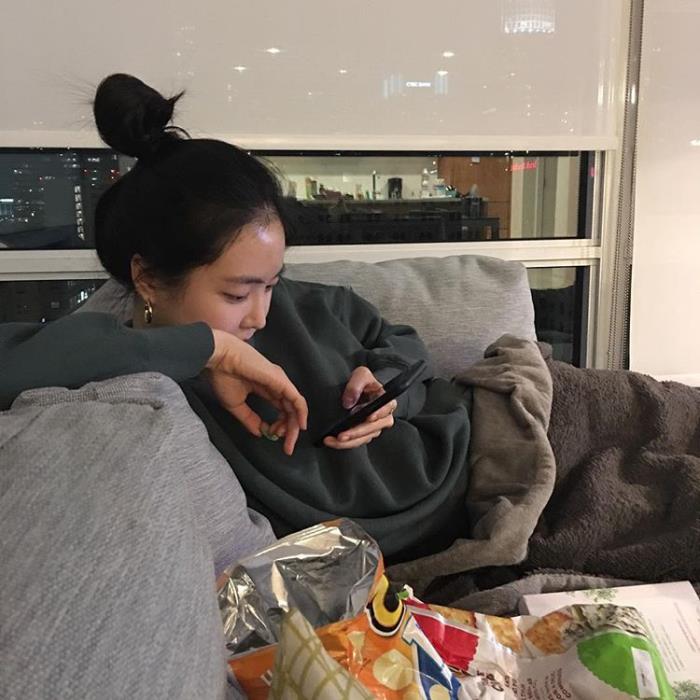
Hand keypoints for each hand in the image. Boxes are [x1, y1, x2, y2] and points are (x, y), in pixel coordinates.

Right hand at [205, 329, 307, 455]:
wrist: (219, 359)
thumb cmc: (224, 377)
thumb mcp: (236, 405)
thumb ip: (249, 419)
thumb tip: (261, 433)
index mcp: (266, 388)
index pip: (280, 409)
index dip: (279, 426)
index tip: (271, 436)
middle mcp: (277, 385)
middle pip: (290, 411)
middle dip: (289, 430)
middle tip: (287, 447)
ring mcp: (280, 382)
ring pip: (295, 407)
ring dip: (293, 426)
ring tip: (287, 439)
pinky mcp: (281, 381)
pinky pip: (297, 399)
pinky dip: (301, 413)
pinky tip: (300, 426)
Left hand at [324, 366, 396, 449]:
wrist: (361, 389)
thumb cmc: (365, 382)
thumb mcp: (361, 375)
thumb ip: (356, 384)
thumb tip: (349, 402)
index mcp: (386, 400)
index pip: (386, 408)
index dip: (379, 413)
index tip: (369, 417)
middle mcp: (382, 416)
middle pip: (374, 428)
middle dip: (357, 433)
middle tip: (342, 435)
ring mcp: (374, 426)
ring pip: (365, 438)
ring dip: (349, 441)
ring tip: (334, 440)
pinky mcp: (365, 433)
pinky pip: (357, 441)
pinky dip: (345, 443)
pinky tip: (333, 442)